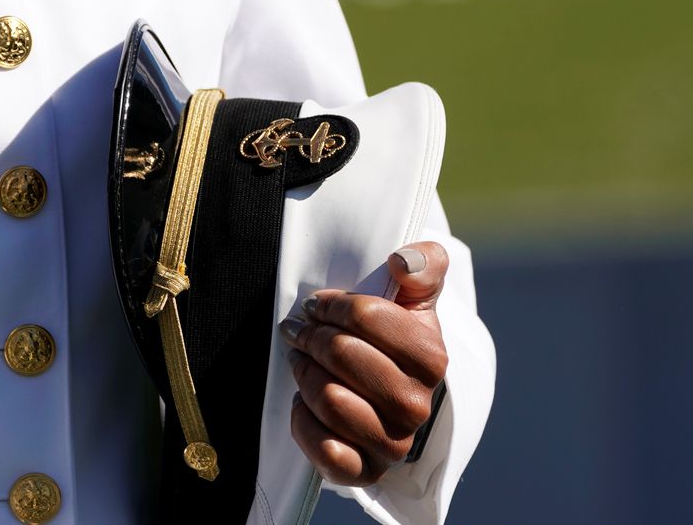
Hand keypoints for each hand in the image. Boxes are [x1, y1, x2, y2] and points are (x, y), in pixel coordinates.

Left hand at [280, 241, 448, 485]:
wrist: (391, 396)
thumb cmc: (395, 341)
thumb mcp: (413, 298)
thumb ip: (422, 265)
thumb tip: (401, 261)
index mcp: (432, 358)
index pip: (366, 316)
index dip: (332, 306)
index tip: (318, 305)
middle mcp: (416, 405)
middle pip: (341, 354)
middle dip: (312, 337)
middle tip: (300, 331)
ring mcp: (392, 442)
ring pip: (329, 399)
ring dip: (305, 374)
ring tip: (301, 361)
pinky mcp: (365, 471)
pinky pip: (325, 450)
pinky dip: (305, 422)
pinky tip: (305, 403)